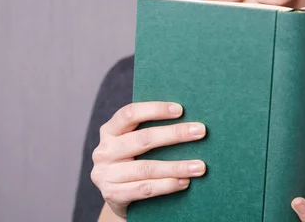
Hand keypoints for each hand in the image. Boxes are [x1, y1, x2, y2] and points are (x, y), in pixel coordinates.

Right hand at [91, 102, 206, 218]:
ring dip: (177, 166)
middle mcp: (104, 151)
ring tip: (200, 166)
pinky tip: (185, 181)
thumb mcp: (132, 142)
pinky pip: (145, 189)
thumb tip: (185, 119)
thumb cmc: (131, 160)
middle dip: (175, 134)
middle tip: (200, 131)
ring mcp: (106, 174)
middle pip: (143, 139)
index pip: (130, 113)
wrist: (115, 195)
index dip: (155, 110)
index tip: (180, 109)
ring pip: (147, 168)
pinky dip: (167, 185)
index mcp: (109, 130)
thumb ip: (147, 130)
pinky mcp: (113, 195)